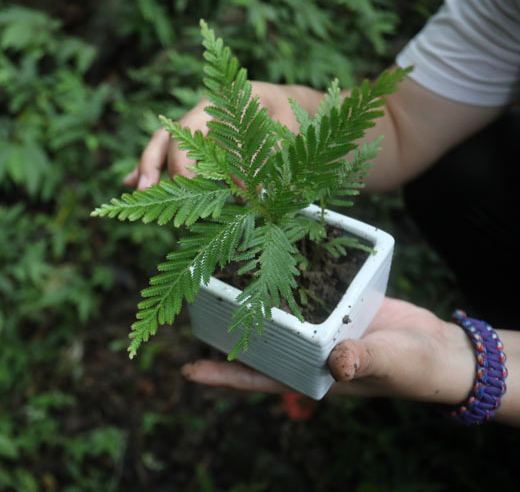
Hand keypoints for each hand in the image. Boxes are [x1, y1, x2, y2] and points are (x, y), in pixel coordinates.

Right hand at [123, 82, 305, 189]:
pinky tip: (132, 183)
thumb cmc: (288, 114)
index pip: (191, 134)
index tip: (191, 190)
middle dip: (153, 164)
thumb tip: (249, 191)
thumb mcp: (285, 130)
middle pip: (167, 137)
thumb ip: (266, 156)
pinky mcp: (196, 144)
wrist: (288, 105)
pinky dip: (151, 169)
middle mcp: (200, 115)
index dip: (189, 164)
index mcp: (219, 103)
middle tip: (146, 190)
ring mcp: (195, 129)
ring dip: (147, 169)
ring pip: (162, 146)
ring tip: (137, 192)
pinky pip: (167, 155)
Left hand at [181, 297, 475, 404]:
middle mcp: (305, 346)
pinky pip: (304, 284)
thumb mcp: (388, 362)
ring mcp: (317, 321)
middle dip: (224, 326)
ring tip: (217, 270)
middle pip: (255, 339)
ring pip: (274, 308)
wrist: (439, 346)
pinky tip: (269, 248)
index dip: (223, 375)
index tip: (187, 370)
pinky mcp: (333, 297)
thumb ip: (363, 361)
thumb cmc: (412, 367)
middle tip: (190, 305)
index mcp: (308, 370)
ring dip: (249, 294)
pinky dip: (287, 270)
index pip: (257, 376)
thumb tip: (339, 362)